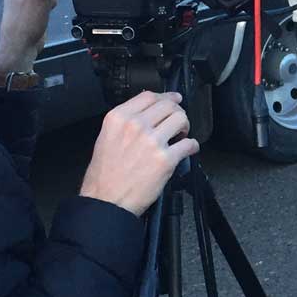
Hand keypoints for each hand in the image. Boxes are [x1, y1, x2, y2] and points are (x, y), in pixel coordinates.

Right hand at [80, 92, 199, 215]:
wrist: (107, 201)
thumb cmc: (104, 176)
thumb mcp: (106, 137)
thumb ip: (125, 122)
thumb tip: (147, 113)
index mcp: (119, 118)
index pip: (149, 95)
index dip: (165, 96)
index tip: (173, 99)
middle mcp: (135, 126)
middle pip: (168, 105)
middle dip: (177, 111)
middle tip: (178, 121)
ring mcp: (152, 141)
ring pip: (180, 119)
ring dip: (185, 125)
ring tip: (181, 135)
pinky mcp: (165, 159)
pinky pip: (188, 144)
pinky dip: (192, 146)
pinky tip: (188, 148)